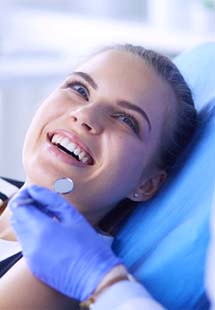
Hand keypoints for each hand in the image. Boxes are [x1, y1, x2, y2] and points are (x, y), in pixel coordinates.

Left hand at [9, 185, 120, 300]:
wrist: (95, 278)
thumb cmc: (89, 246)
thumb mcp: (73, 217)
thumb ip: (51, 201)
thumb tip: (36, 191)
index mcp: (42, 230)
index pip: (20, 206)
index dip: (25, 196)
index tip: (34, 193)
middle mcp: (31, 244)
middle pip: (17, 218)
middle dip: (26, 208)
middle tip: (42, 204)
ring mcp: (31, 257)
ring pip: (21, 231)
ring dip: (29, 221)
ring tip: (49, 217)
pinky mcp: (34, 266)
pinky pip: (27, 245)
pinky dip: (33, 235)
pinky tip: (50, 233)